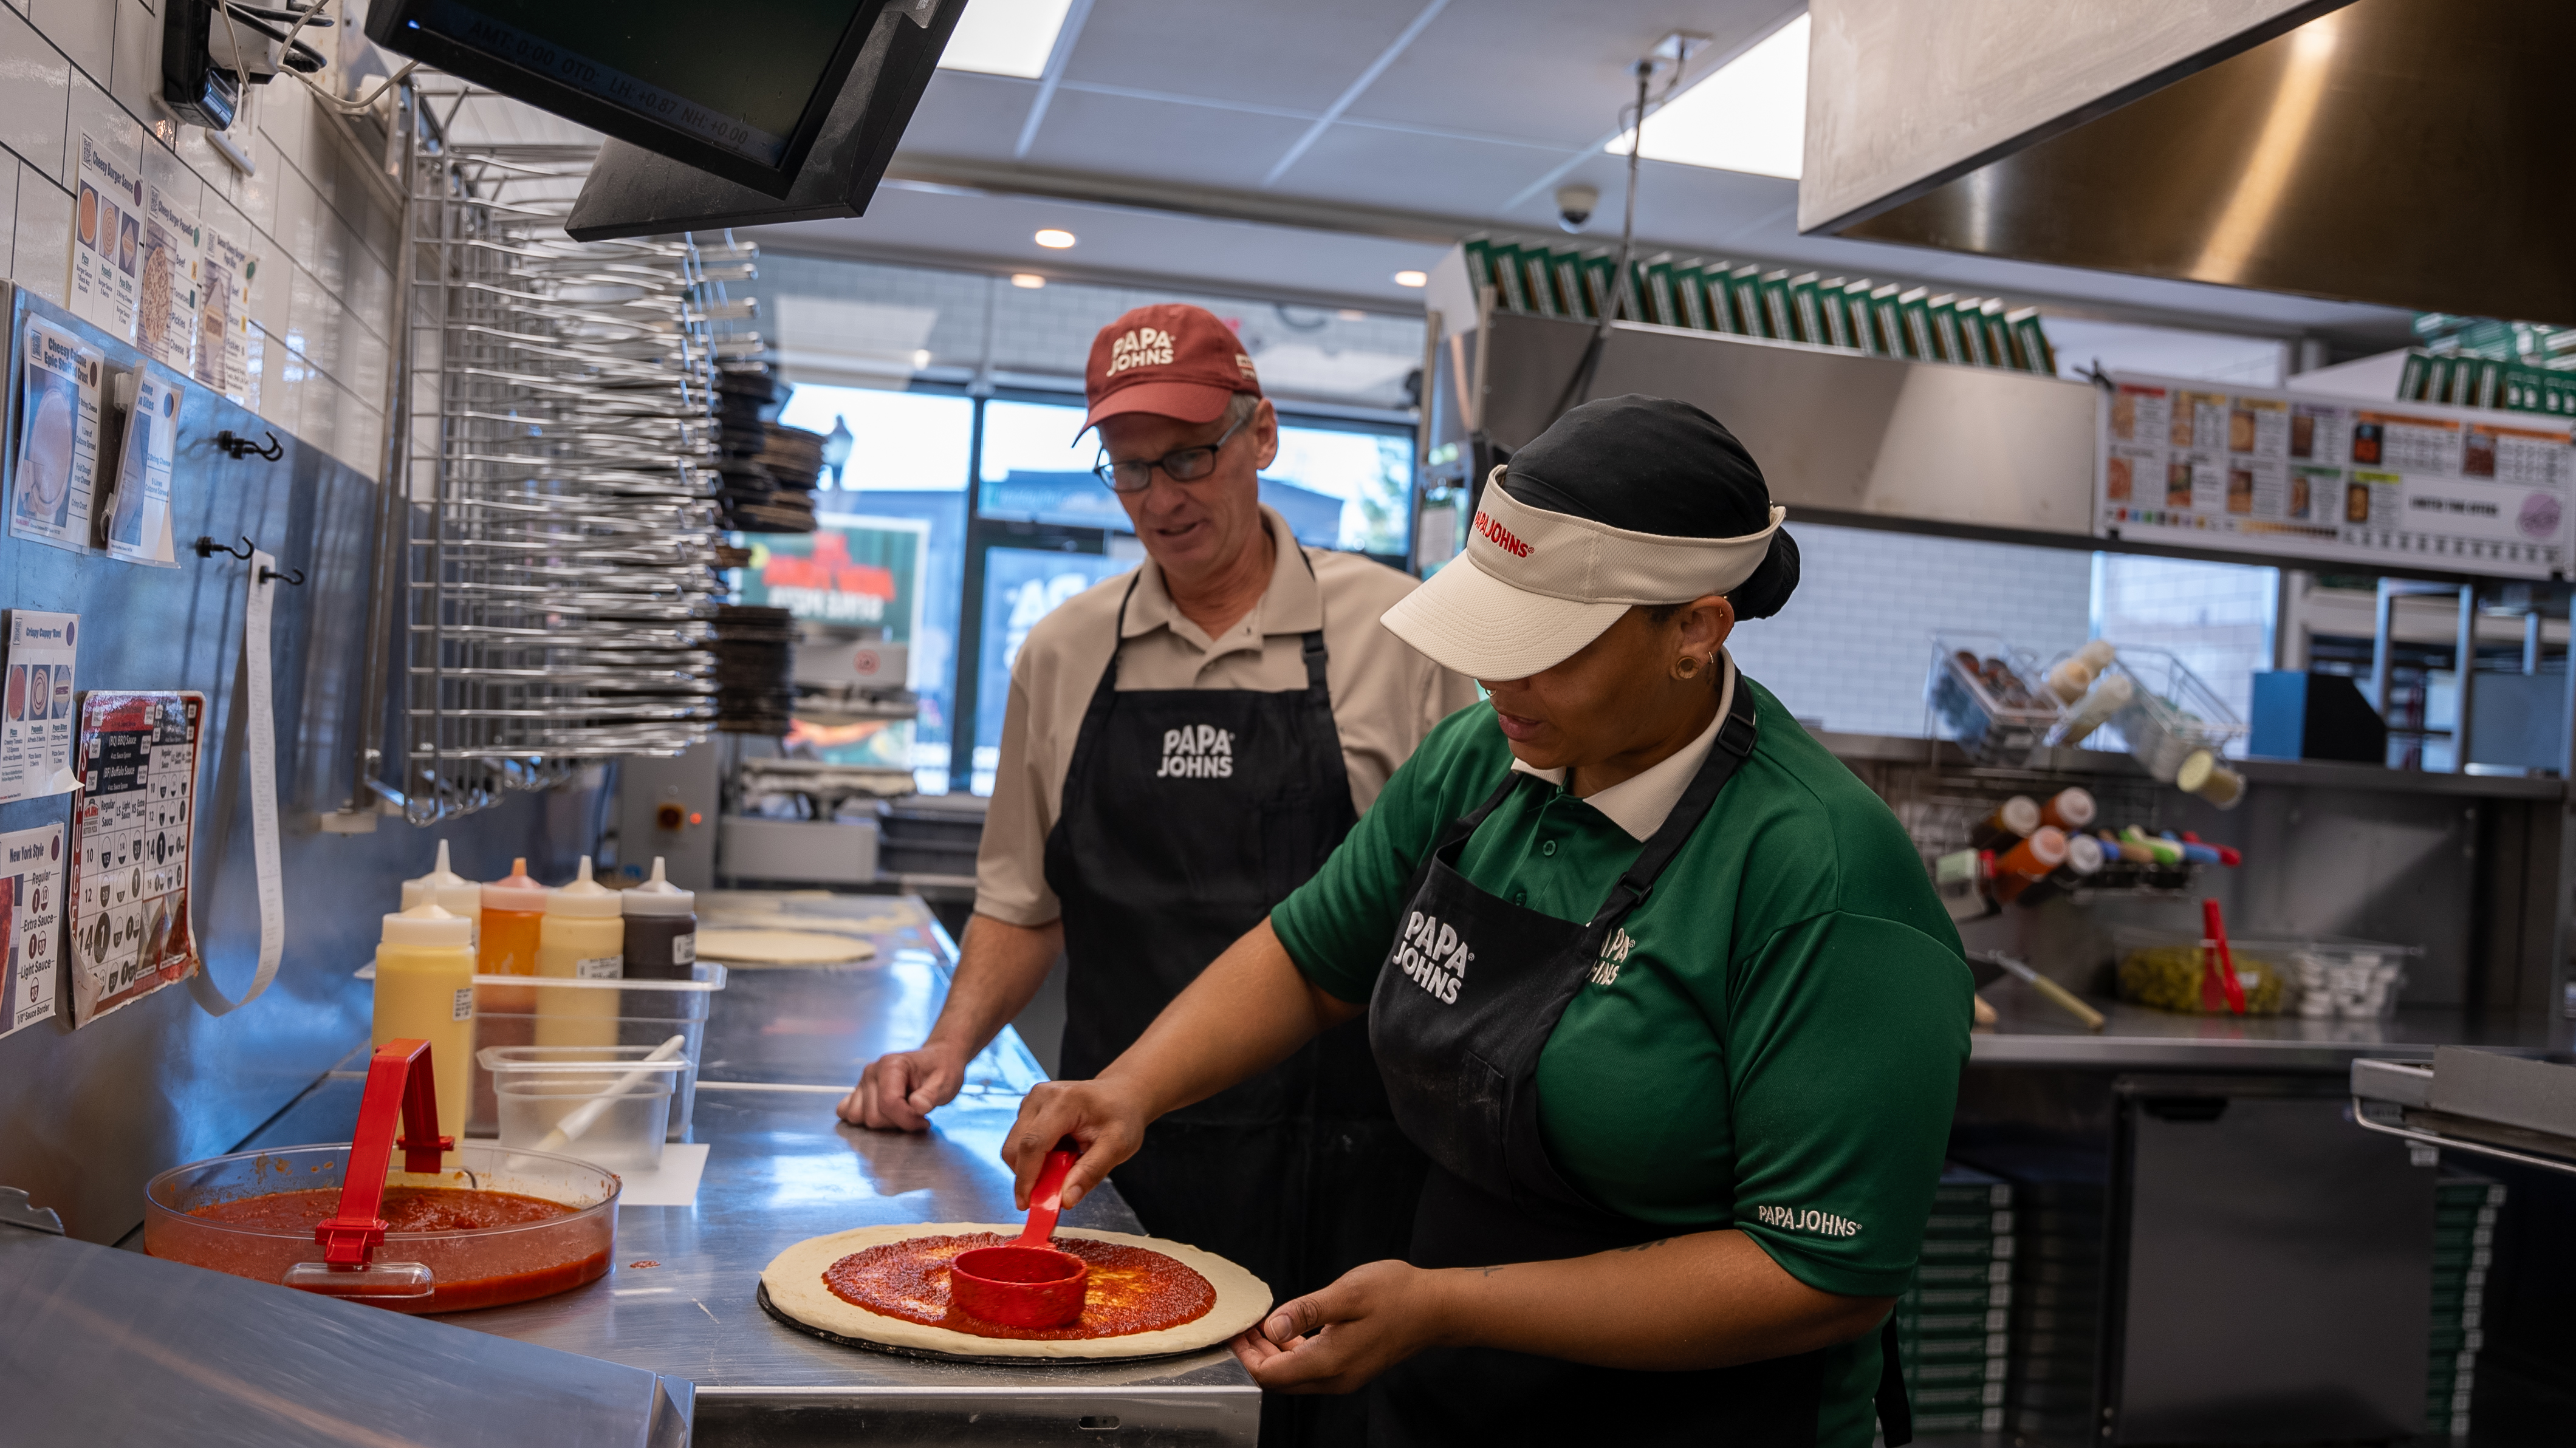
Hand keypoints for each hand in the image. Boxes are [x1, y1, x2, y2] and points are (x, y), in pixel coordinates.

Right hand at [839, 1041, 967, 1130]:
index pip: (888, 1103)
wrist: (937, 1060)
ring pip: (858, 1117)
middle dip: (896, 1123)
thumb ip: (931, 1095)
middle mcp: (872, 1071)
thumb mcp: (945, 1082)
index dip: (906, 1120)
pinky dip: (862, 1119)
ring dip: (881, 1123)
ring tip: (901, 1114)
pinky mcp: (859, 1091)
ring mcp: (863, 1081)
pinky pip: (846, 1111)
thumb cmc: (941, 1069)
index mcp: (891, 1065)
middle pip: (872, 1115)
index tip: (923, 1121)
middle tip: (915, 1116)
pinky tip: (884, 1115)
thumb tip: (917, 1107)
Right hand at [1002, 1077, 1151, 1209]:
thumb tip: (1066, 1200)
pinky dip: (1035, 1158)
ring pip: (1015, 1148)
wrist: (1122, 1094)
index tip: (1027, 1204)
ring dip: (1033, 1167)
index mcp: (1064, 1101)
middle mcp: (1041, 1097)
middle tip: (1055, 1188)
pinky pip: (1020, 1143)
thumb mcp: (1117, 1146)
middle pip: (1017, 1147)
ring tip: (1065, 1163)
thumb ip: (1091, 1173)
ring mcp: (1031, 1101)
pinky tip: (1059, 1153)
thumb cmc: (1122, 1115)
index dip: (1026, 1178)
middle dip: (1029, 1176)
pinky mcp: (1028, 1110)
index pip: (1033, 1144)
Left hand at [1227, 1259, 1449, 1393]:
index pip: (1271, 1376)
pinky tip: (1288, 1332)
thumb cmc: (1397, 1295)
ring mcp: (1344, 1376)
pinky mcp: (1350, 1368)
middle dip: (1255, 1358)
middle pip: (1279, 1381)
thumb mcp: (1347, 1293)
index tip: (1237, 1333)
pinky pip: (1310, 1369)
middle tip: (1243, 1329)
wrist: (1435, 1308)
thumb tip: (1272, 1327)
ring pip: (1294, 1377)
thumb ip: (1306, 1311)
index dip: (1247, 1357)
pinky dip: (1291, 1354)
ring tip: (1259, 1328)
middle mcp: (1335, 1377)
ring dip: (1272, 1356)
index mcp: (1330, 1361)